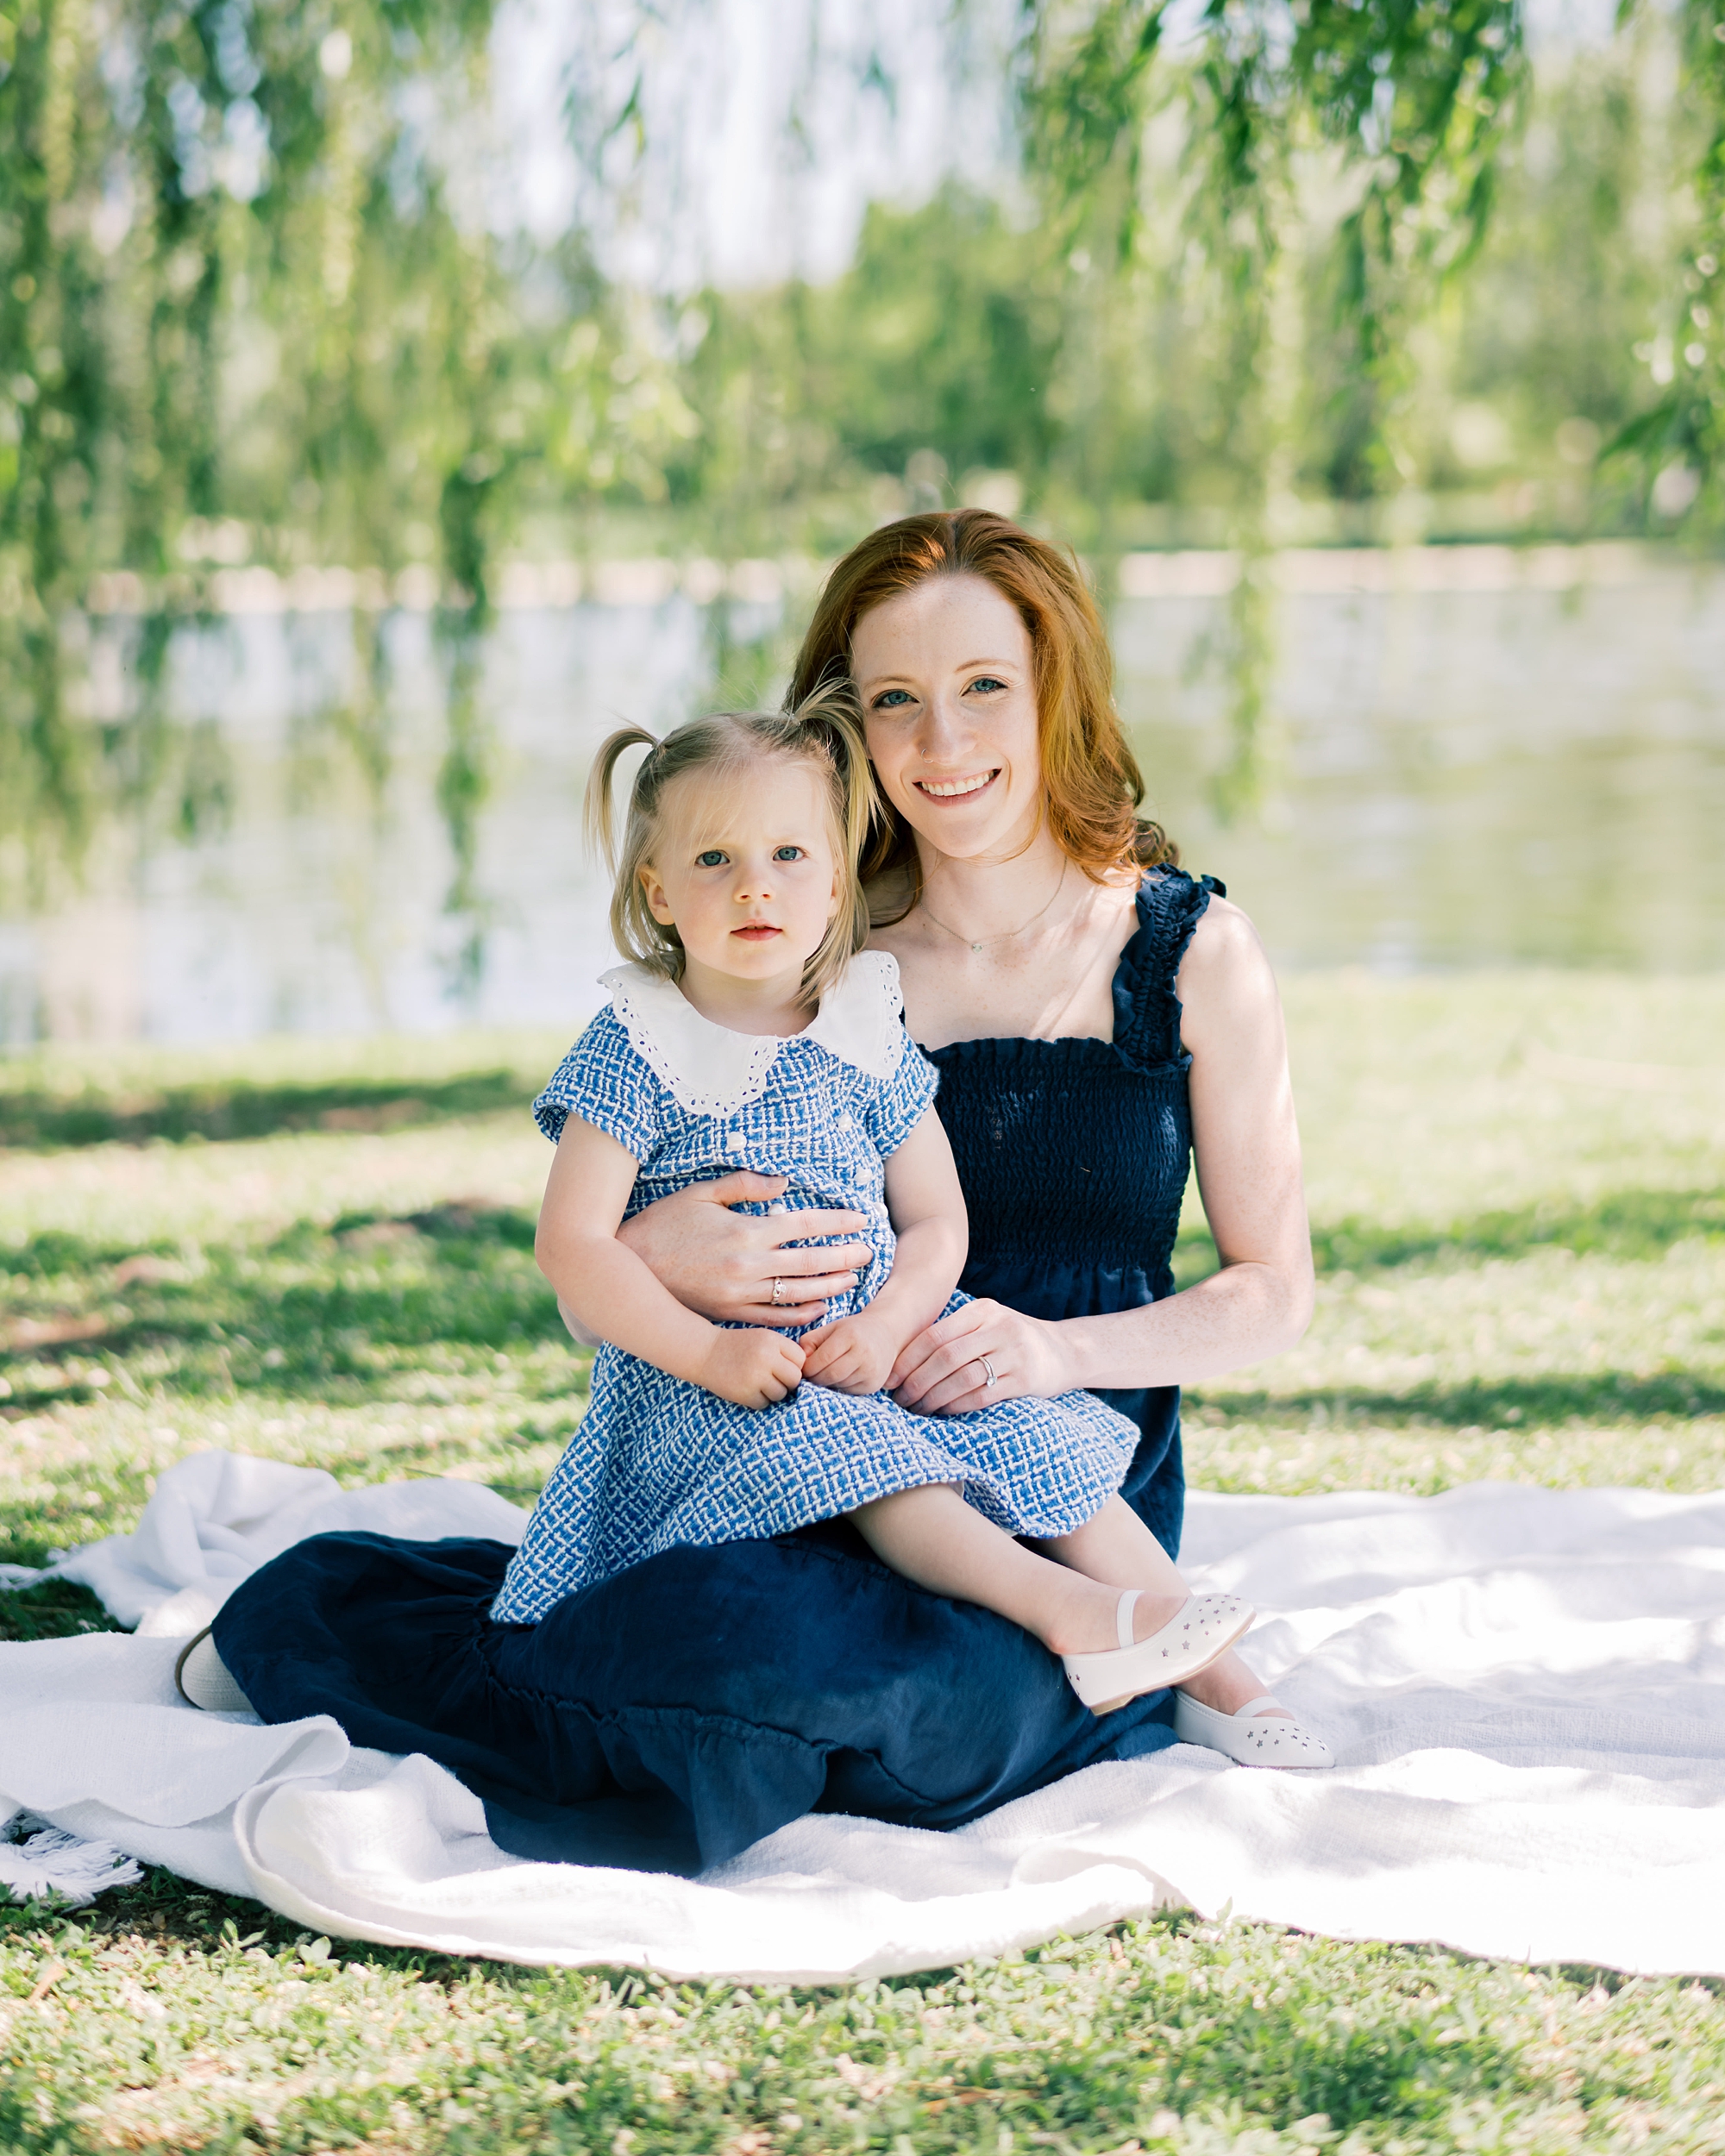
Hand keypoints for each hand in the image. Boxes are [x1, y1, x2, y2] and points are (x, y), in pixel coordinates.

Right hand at [616, 1173, 872, 1326]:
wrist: (628, 1267)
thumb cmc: (663, 1224)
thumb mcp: (700, 1193)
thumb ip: (744, 1185)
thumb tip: (784, 1182)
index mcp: (745, 1229)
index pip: (804, 1224)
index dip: (837, 1222)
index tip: (861, 1220)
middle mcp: (748, 1263)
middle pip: (810, 1261)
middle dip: (844, 1255)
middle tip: (870, 1252)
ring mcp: (740, 1293)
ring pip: (798, 1292)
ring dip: (830, 1286)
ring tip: (853, 1279)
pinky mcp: (729, 1314)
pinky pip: (774, 1317)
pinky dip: (800, 1314)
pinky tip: (819, 1308)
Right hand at [697, 1327, 805, 1408]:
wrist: (704, 1352)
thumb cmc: (737, 1346)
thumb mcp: (763, 1338)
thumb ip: (784, 1351)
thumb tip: (808, 1373)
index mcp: (773, 1340)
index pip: (801, 1359)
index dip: (793, 1365)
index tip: (782, 1367)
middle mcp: (766, 1357)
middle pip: (794, 1379)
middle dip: (786, 1381)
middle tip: (773, 1378)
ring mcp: (755, 1376)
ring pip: (781, 1394)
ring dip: (772, 1392)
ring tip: (758, 1383)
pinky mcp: (745, 1393)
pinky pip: (764, 1404)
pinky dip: (758, 1400)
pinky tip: (748, 1389)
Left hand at [799, 1310, 899, 1394]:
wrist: (885, 1333)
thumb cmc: (852, 1330)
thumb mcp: (831, 1328)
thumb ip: (810, 1342)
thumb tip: (800, 1363)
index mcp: (850, 1335)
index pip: (822, 1359)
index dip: (808, 1367)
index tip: (804, 1367)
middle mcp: (864, 1353)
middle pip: (830, 1375)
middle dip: (815, 1378)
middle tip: (811, 1374)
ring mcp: (871, 1371)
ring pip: (838, 1385)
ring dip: (827, 1383)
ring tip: (827, 1372)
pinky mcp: (874, 1384)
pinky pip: (848, 1391)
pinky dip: (840, 1387)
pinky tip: (842, 1376)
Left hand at [888, 1299, 1070, 1416]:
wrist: (1064, 1352)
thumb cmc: (1011, 1340)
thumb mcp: (986, 1324)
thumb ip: (954, 1334)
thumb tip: (901, 1359)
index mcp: (982, 1310)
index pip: (934, 1335)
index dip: (907, 1360)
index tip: (889, 1380)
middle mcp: (999, 1326)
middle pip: (945, 1357)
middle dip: (916, 1382)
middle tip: (899, 1400)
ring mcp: (1015, 1352)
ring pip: (962, 1378)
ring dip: (933, 1398)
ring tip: (917, 1409)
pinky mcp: (1026, 1379)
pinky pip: (982, 1395)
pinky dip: (956, 1406)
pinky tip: (943, 1412)